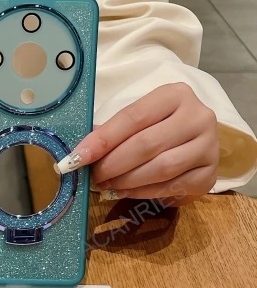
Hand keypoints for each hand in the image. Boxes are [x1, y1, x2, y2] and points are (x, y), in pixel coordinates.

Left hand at [55, 83, 218, 204]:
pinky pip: (172, 187)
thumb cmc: (156, 128)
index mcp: (175, 95)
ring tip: (106, 186)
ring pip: (160, 168)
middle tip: (92, 176)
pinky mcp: (210, 173)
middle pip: (146, 144)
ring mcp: (209, 145)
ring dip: (126, 181)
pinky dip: (143, 192)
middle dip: (112, 164)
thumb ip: (111, 133)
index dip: (102, 140)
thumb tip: (79, 155)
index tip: (77, 158)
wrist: (193, 141)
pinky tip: (126, 192)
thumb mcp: (135, 121)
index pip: (133, 117)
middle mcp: (198, 116)